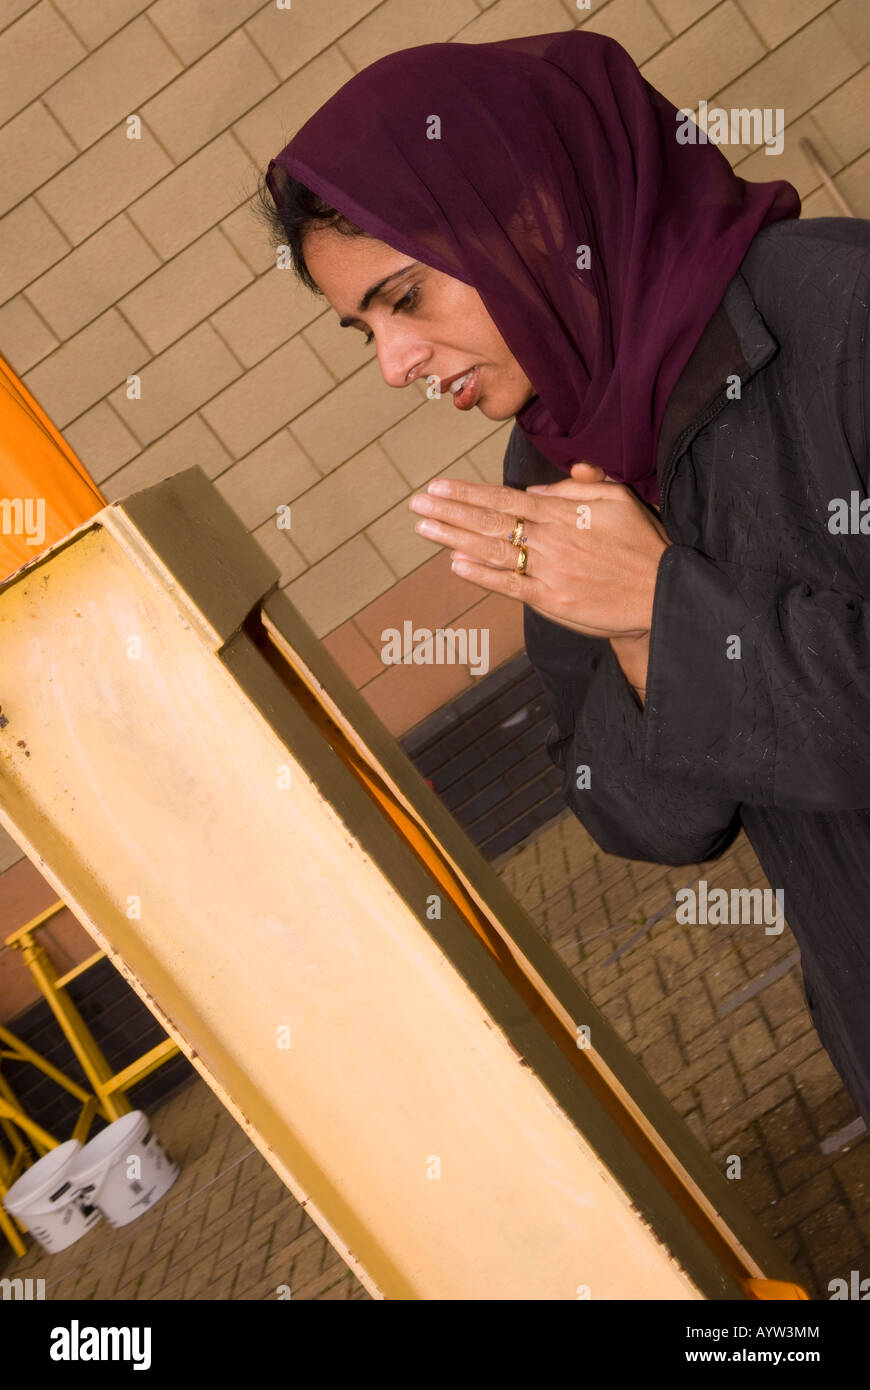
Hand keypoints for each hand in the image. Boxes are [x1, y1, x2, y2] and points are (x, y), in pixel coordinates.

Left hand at [408, 462, 670, 641]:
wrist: (661, 593)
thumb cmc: (640, 544)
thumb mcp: (618, 500)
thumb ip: (578, 487)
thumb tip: (536, 489)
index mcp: (562, 513)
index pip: (504, 499)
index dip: (468, 492)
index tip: (437, 486)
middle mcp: (549, 539)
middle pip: (490, 521)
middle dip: (450, 511)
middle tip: (416, 503)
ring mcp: (548, 571)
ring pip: (493, 550)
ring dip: (455, 538)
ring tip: (424, 527)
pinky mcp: (551, 600)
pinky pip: (509, 585)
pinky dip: (481, 575)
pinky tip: (455, 564)